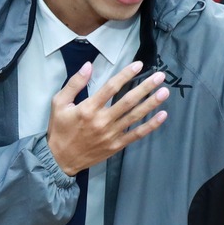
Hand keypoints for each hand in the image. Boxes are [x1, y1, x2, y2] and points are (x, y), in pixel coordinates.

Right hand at [46, 61, 169, 176]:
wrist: (59, 159)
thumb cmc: (59, 129)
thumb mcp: (59, 103)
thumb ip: (74, 83)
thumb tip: (88, 66)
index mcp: (87, 108)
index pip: (111, 88)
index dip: (126, 75)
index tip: (138, 65)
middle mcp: (101, 121)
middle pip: (128, 101)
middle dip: (145, 87)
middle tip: (160, 76)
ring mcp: (110, 134)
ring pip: (135, 116)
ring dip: (151, 103)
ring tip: (165, 92)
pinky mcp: (115, 146)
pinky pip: (136, 135)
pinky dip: (150, 126)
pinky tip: (162, 115)